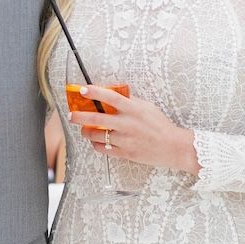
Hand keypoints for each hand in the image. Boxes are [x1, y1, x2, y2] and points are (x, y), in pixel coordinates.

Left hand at [74, 85, 196, 172]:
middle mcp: (127, 124)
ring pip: (96, 135)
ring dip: (87, 132)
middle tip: (71, 115)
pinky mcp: (125, 153)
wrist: (173, 147)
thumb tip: (114, 95)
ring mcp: (125, 140)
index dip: (94, 92)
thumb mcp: (147, 107)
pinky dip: (96, 144)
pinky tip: (96, 141)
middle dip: (79, 116)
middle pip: (96, 118)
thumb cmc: (160, 125)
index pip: (110, 97)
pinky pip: (103, 149)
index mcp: (133, 109)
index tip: (82, 89)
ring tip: (85, 129)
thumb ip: (130, 101)